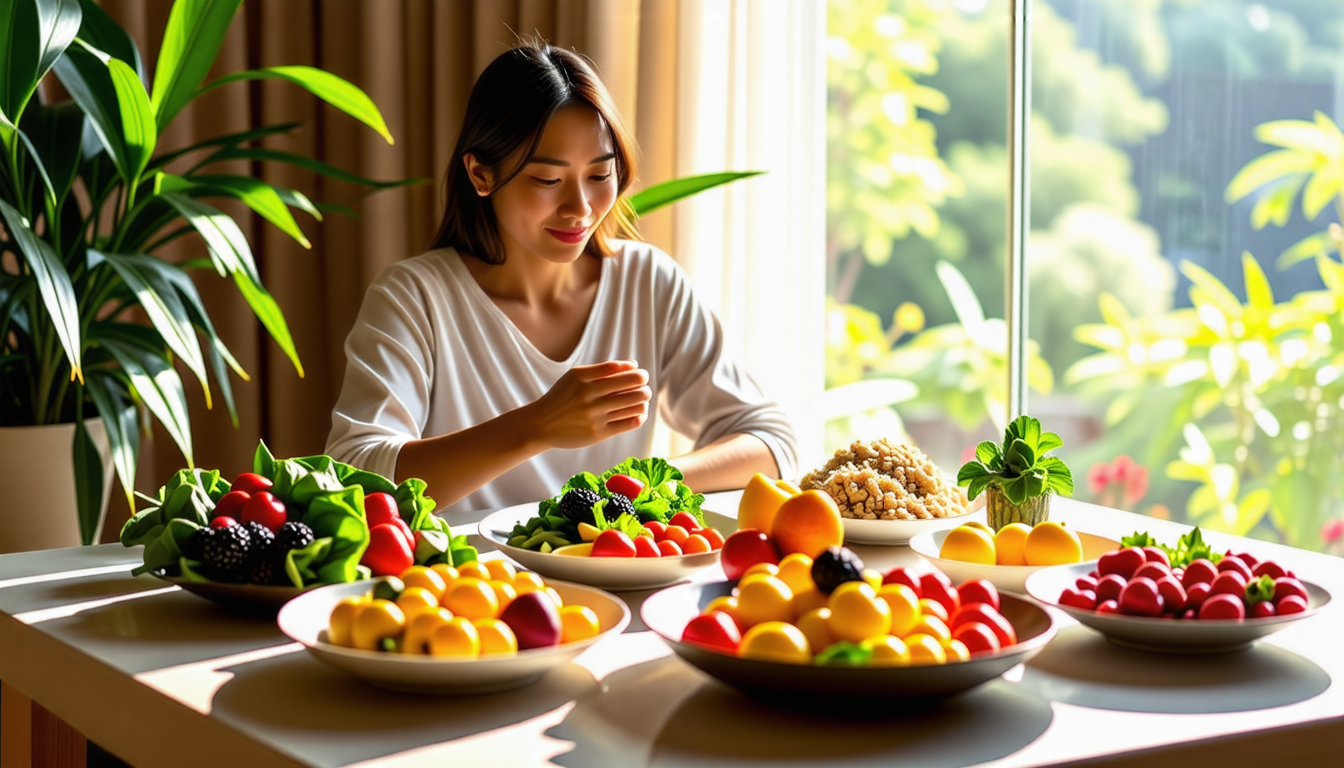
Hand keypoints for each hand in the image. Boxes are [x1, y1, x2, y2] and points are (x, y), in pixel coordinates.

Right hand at [527, 360, 650, 449]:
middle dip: (645, 388)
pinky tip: (639, 414)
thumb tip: (634, 366)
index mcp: (584, 378)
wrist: (541, 424)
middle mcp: (589, 396)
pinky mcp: (598, 433)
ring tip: (641, 401)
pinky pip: (629, 424)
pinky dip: (639, 417)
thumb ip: (604, 369)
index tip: (641, 376)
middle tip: (644, 389)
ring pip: (635, 406)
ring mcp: (594, 416)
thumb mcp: (576, 376)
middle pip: (634, 389)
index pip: (622, 372)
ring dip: (643, 402)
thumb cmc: (563, 397)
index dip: (638, 374)